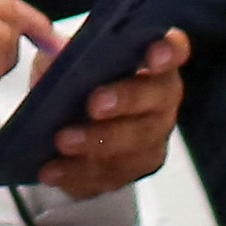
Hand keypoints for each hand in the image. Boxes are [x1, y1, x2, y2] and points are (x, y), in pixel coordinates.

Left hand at [37, 27, 190, 201]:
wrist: (63, 125)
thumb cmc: (75, 83)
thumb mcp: (62, 59)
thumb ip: (63, 52)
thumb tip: (53, 51)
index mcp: (150, 63)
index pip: (172, 50)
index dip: (169, 51)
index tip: (154, 54)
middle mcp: (160, 102)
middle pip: (157, 101)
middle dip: (126, 100)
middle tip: (95, 104)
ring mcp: (150, 139)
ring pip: (135, 145)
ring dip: (97, 143)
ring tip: (63, 141)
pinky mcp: (131, 171)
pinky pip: (109, 175)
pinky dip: (78, 173)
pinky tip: (54, 169)